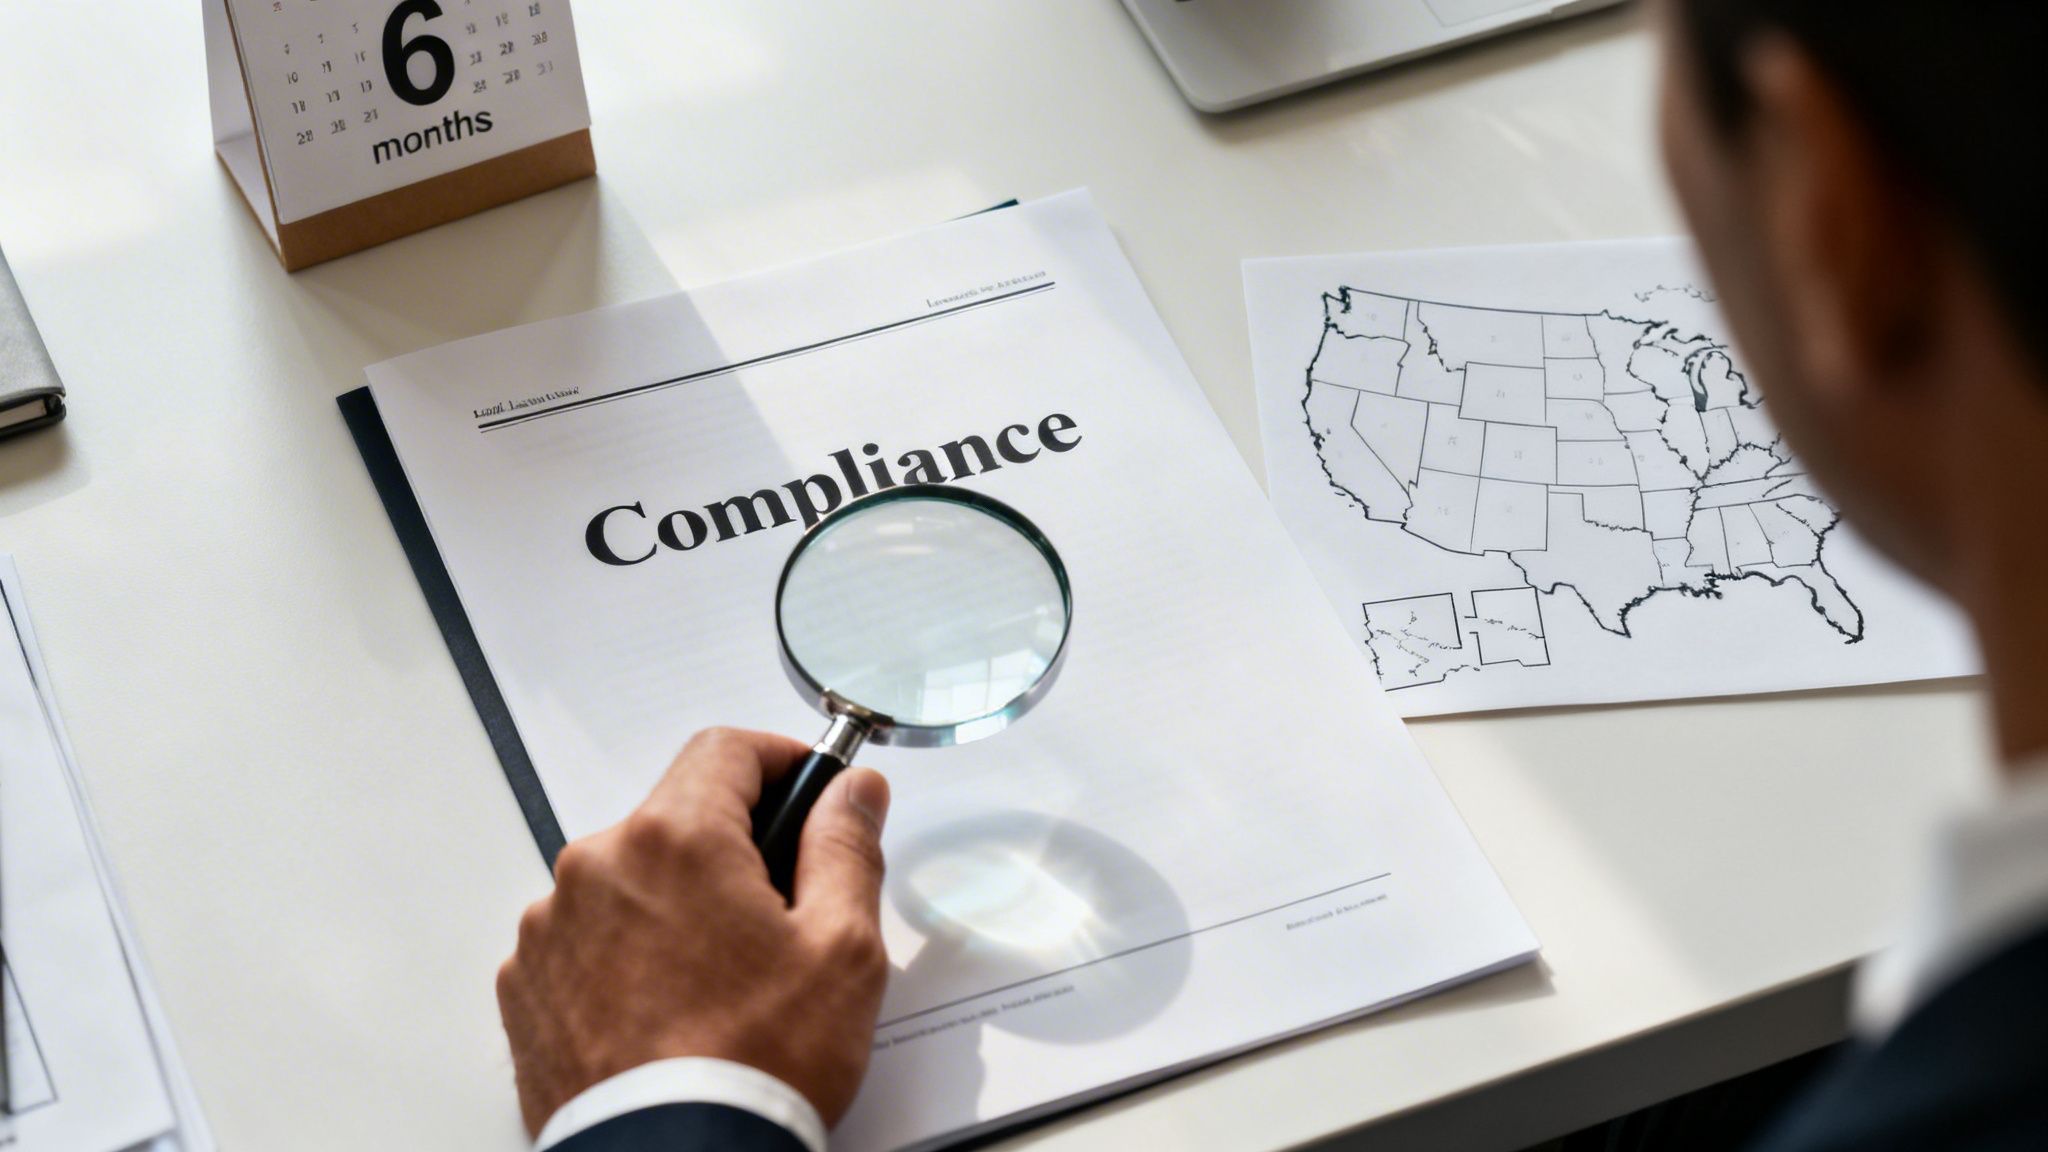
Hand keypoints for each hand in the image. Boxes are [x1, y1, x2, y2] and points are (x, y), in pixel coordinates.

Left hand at [496, 727, 891, 1135]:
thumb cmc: (752, 1067)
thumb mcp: (841, 949)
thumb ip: (845, 848)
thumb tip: (851, 793)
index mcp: (675, 840)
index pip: (725, 749)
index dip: (777, 760)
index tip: (804, 788)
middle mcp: (597, 868)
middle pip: (675, 820)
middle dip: (730, 852)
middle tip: (780, 917)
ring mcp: (551, 930)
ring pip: (629, 882)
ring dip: (672, 906)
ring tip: (719, 982)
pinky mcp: (526, 987)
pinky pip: (585, 941)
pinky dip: (625, 957)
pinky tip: (669, 1010)